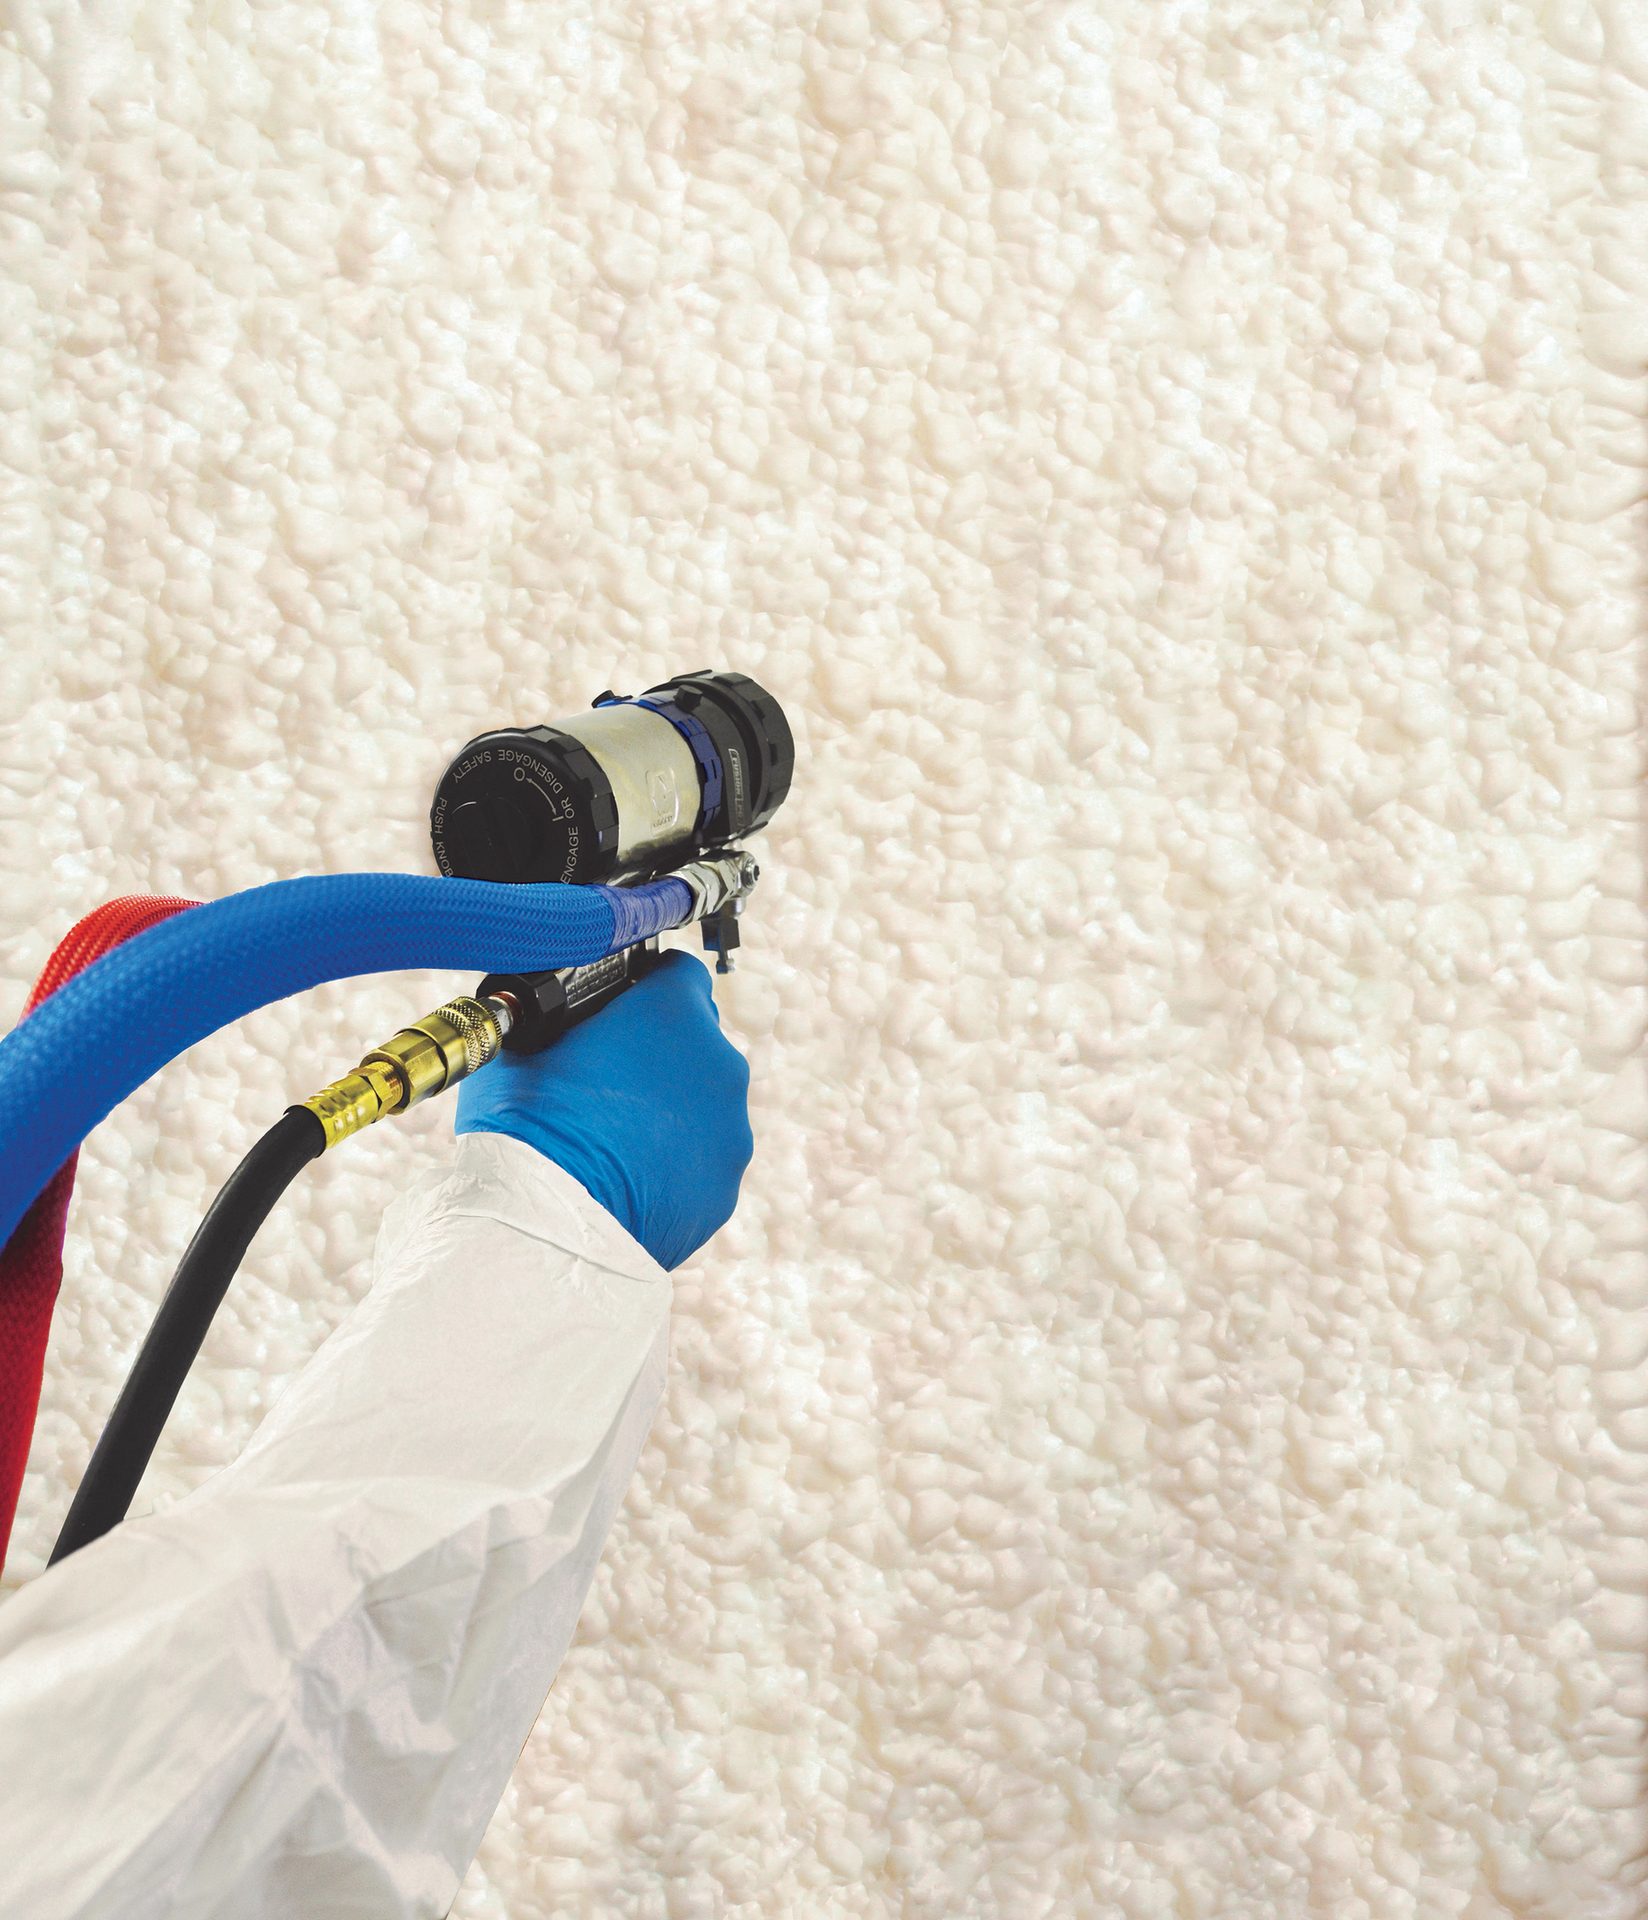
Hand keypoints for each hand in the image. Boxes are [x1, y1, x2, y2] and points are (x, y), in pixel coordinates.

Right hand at [454, 949, 753, 1269]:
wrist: (545, 1225)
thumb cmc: (526, 1124)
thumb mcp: (524, 1041)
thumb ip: (562, 1017)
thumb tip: (556, 1018)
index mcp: (675, 1014)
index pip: (678, 974)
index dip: (647, 986)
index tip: (622, 1007)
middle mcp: (719, 1065)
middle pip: (697, 1043)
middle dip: (660, 1054)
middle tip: (607, 1080)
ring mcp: (730, 1130)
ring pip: (704, 1106)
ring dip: (670, 1113)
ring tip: (613, 1139)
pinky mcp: (724, 1188)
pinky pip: (702, 1162)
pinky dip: (674, 1165)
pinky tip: (628, 1179)